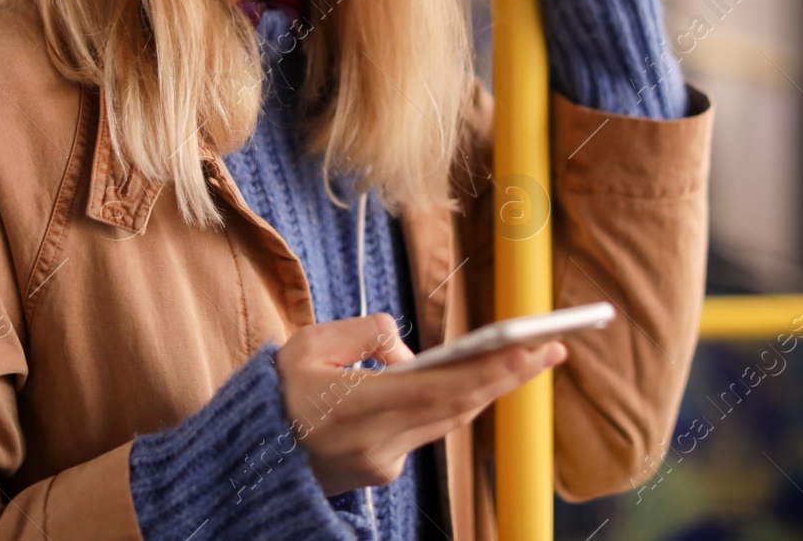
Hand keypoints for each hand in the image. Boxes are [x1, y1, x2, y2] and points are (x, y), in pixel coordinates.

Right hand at [275, 312, 565, 494]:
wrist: (249, 455)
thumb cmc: (275, 392)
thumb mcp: (308, 345)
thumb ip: (363, 333)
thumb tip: (406, 349)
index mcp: (358, 407)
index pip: (442, 388)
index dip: (491, 369)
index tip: (530, 348)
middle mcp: (379, 443)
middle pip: (459, 407)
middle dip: (509, 375)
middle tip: (553, 346)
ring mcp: (385, 462)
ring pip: (450, 420)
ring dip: (489, 387)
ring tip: (527, 355)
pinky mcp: (385, 469)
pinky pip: (429, 429)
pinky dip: (453, 401)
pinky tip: (472, 376)